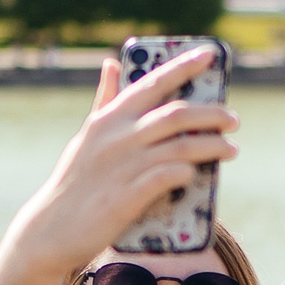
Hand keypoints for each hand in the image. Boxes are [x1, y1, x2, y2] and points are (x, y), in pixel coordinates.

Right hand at [0, 47, 236, 284]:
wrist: (50, 230)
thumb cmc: (74, 182)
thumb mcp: (87, 136)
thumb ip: (105, 100)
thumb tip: (111, 63)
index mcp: (109, 118)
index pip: (153, 82)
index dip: (184, 66)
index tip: (210, 54)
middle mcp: (117, 136)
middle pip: (177, 114)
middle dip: (212, 114)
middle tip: (234, 119)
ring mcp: (123, 166)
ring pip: (181, 146)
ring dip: (213, 145)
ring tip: (232, 149)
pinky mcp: (128, 197)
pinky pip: (169, 176)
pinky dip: (187, 172)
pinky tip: (197, 174)